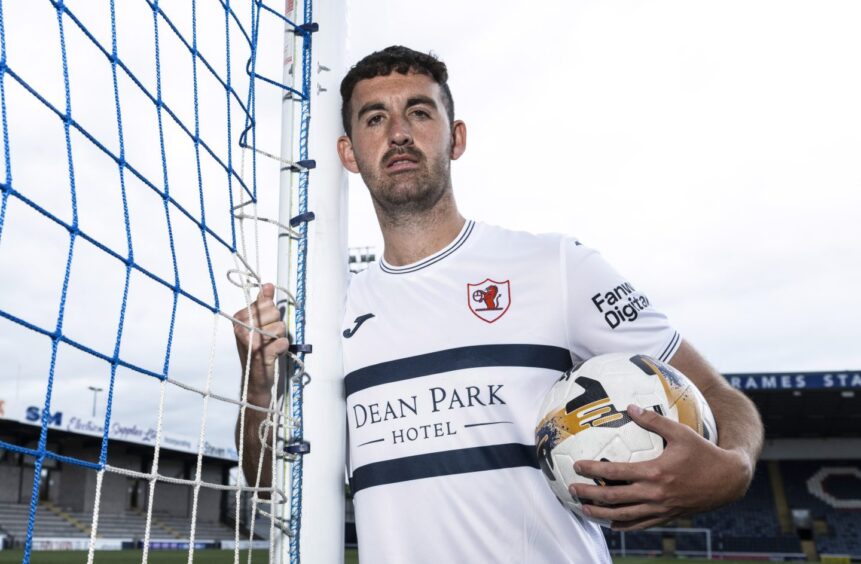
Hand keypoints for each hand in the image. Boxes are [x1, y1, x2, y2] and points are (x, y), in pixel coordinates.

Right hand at [233, 283, 289, 404]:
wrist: (255, 378)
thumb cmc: (257, 348)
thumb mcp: (259, 323)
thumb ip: (263, 303)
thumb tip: (268, 285)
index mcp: (239, 317)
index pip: (266, 302)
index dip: (271, 313)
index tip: (264, 324)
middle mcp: (241, 328)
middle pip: (274, 313)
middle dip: (276, 324)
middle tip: (268, 337)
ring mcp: (250, 341)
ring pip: (280, 327)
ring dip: (280, 337)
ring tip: (270, 345)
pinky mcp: (260, 355)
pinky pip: (282, 342)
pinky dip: (282, 348)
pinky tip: (274, 353)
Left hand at [570, 404, 752, 530]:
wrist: (729, 480)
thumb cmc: (704, 452)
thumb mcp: (681, 432)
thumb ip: (654, 420)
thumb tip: (630, 407)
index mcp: (655, 472)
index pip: (615, 473)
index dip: (593, 471)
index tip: (577, 466)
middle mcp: (655, 494)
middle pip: (614, 498)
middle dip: (590, 495)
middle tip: (572, 489)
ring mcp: (661, 508)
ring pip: (625, 516)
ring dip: (602, 514)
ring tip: (584, 510)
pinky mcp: (668, 516)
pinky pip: (641, 524)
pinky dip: (624, 525)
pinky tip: (612, 523)